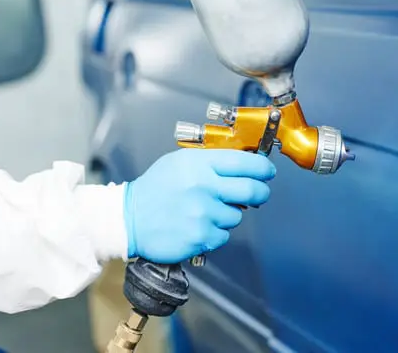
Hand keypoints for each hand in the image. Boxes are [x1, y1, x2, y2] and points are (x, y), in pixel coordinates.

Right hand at [124, 148, 275, 263]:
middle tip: (259, 192)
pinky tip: (198, 225)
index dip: (263, 167)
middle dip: (261, 192)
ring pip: (238, 215)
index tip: (267, 171)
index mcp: (200, 164)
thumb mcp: (179, 162)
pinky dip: (215, 232)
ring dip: (229, 214)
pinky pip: (223, 235)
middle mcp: (204, 187)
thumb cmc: (155, 189)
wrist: (129, 218)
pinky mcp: (201, 236)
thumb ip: (210, 160)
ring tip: (207, 211)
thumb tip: (244, 162)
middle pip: (253, 189)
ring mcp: (203, 213)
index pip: (246, 162)